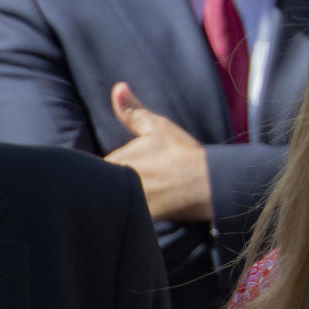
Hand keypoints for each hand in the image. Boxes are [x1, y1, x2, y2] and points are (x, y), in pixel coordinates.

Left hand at [105, 82, 212, 221]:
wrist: (209, 184)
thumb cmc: (182, 154)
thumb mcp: (157, 127)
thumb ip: (132, 111)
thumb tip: (118, 87)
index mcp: (116, 162)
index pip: (99, 168)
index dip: (112, 167)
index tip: (129, 167)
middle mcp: (118, 186)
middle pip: (106, 186)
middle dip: (115, 184)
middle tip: (144, 181)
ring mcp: (130, 205)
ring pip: (117, 201)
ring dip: (125, 198)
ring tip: (149, 194)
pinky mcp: (141, 221)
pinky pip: (129, 218)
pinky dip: (134, 214)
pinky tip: (149, 209)